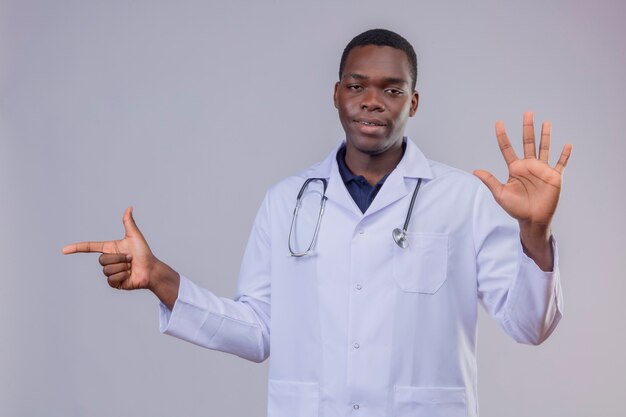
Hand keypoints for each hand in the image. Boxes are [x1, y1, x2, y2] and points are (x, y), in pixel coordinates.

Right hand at [62, 207, 155, 289]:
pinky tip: (128, 275)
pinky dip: (122, 275)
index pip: (90, 247)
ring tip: (130, 267)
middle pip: (102, 260)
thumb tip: (129, 207)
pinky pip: (111, 279)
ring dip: (122, 267)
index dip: (77, 248)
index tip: (64, 250)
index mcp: (110, 248)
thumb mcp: (135, 236)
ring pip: (106, 269)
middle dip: (119, 258)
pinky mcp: (114, 283)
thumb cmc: (144, 254)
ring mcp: (110, 272)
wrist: (151, 270)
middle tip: (130, 259)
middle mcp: (108, 260)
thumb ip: (129, 223)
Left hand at [473, 112, 571, 269]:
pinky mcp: (554, 177)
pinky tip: (567, 145)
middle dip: (527, 128)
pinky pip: (561, 164)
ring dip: (545, 136)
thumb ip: (490, 180)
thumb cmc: (516, 208)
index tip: (499, 123)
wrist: (532, 220)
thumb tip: (475, 170)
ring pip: (544, 148)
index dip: (502, 136)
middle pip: (528, 143)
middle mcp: (529, 166)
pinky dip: (564, 155)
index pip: (507, 148)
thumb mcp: (500, 194)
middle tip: (527, 113)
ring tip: (546, 123)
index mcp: (515, 168)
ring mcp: (542, 170)